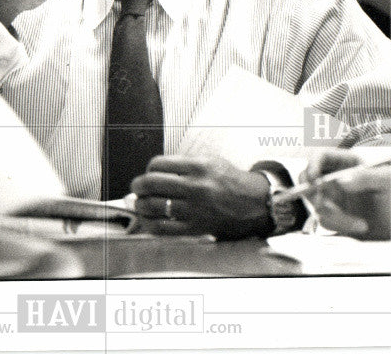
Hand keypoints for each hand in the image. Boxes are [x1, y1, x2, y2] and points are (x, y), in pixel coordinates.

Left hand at [130, 155, 272, 239]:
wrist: (254, 203)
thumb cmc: (228, 180)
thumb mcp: (209, 161)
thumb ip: (183, 164)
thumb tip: (154, 171)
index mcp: (198, 166)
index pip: (159, 164)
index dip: (148, 168)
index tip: (149, 173)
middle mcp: (196, 186)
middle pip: (152, 184)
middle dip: (138, 186)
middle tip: (137, 188)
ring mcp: (195, 208)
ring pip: (154, 206)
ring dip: (141, 205)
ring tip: (141, 204)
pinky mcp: (195, 227)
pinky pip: (163, 228)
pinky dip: (149, 224)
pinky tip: (147, 220)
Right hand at [301, 149, 390, 239]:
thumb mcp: (388, 181)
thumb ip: (366, 176)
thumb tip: (341, 181)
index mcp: (346, 162)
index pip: (321, 156)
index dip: (312, 165)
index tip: (314, 180)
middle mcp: (334, 178)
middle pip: (307, 178)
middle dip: (312, 194)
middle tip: (324, 206)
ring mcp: (331, 197)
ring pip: (315, 203)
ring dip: (334, 216)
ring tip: (362, 223)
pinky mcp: (332, 216)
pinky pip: (324, 220)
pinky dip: (340, 225)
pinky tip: (359, 226)